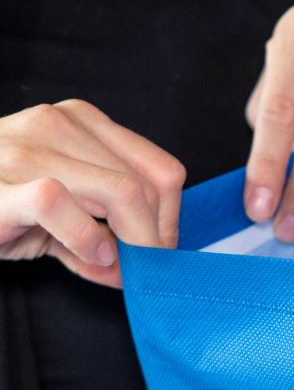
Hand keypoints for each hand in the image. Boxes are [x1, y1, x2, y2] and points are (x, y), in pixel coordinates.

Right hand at [0, 101, 186, 286]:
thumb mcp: (60, 209)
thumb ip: (106, 230)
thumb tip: (147, 266)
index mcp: (79, 121)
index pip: (160, 167)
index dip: (171, 217)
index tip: (161, 250)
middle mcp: (56, 123)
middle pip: (147, 183)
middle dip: (156, 236)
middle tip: (144, 269)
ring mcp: (25, 148)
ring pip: (118, 190)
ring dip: (131, 241)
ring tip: (114, 265)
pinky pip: (60, 202)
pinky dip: (87, 237)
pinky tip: (88, 255)